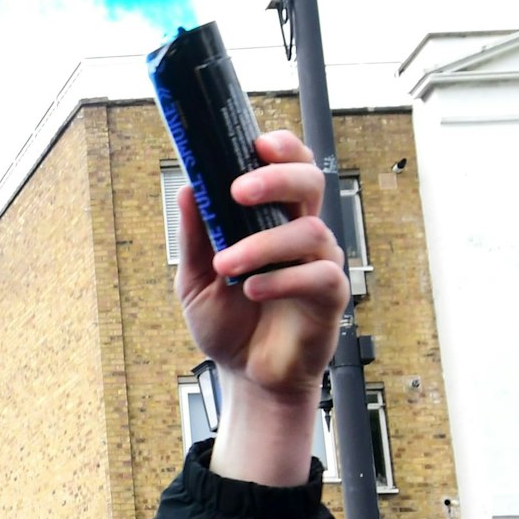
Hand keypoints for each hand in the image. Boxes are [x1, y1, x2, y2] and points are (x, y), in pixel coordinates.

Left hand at [178, 130, 346, 401]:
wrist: (245, 376)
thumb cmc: (228, 323)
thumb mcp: (195, 280)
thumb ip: (193, 237)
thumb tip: (188, 188)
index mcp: (273, 219)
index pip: (289, 166)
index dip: (280, 148)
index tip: (256, 143)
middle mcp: (301, 233)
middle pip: (309, 182)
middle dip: (276, 178)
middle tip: (238, 192)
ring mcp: (319, 263)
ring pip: (309, 231)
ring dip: (263, 243)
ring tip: (227, 265)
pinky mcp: (329, 297)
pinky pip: (319, 276)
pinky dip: (282, 279)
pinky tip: (252, 289)